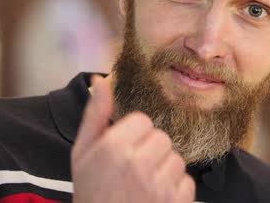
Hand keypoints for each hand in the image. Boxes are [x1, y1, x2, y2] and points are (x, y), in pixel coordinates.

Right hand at [71, 75, 194, 202]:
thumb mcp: (82, 154)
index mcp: (112, 148)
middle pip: (161, 138)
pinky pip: (186, 181)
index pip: (143, 121)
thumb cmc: (91, 192)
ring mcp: (158, 185)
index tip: (123, 153)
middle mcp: (136, 163)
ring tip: (143, 187)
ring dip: (163, 171)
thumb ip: (95, 115)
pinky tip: (155, 199)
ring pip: (175, 159)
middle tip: (133, 172)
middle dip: (150, 152)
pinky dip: (174, 190)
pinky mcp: (174, 202)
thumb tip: (101, 79)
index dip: (134, 137)